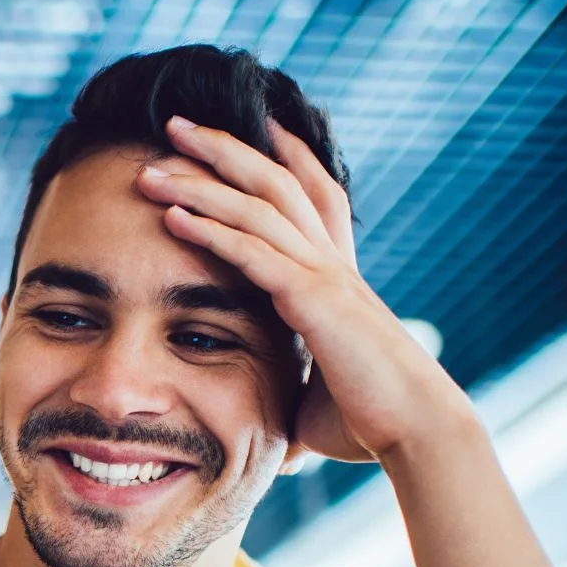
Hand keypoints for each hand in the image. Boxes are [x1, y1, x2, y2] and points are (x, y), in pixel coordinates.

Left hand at [134, 116, 473, 463]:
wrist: (416, 432)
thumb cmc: (371, 423)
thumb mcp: (317, 403)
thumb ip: (292, 400)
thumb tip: (279, 443)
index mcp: (336, 277)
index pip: (313, 197)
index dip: (287, 155)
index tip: (256, 124)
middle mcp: (331, 263)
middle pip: (275, 181)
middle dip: (224, 148)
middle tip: (176, 123)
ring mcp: (324, 275)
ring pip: (257, 205)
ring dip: (200, 182)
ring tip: (150, 166)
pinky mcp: (312, 298)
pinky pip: (251, 252)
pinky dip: (209, 230)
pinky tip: (171, 216)